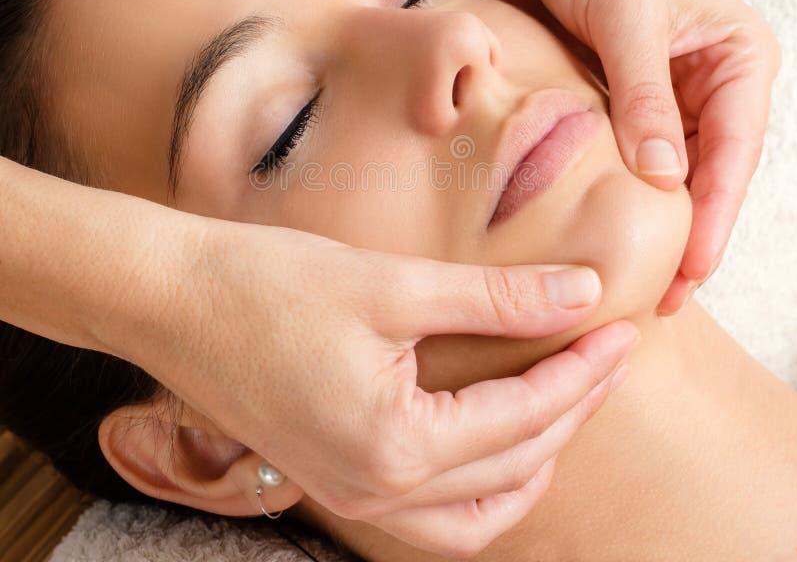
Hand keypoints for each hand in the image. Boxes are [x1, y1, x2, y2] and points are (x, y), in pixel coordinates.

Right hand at [135, 219, 637, 556]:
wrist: (172, 299)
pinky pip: (432, 515)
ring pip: (477, 511)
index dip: (582, 369)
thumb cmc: (268, 283)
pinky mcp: (333, 476)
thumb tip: (580, 291)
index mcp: (394, 445)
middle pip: (511, 463)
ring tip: (567, 401)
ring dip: (533, 460)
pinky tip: (496, 442)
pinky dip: (481, 486)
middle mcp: (375, 490)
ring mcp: (350, 494)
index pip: (525, 416)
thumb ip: (494, 297)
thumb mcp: (391, 283)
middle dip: (571, 407)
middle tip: (607, 353)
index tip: (622, 328)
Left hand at [445, 0, 780, 315]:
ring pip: (647, 169)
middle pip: (695, 172)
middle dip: (675, 232)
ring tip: (614, 274)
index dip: (711, 219)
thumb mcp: (628, 13)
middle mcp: (693, 75)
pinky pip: (600, 151)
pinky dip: (593, 188)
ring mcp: (639, 86)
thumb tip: (666, 182)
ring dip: (632, 218)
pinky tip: (578, 226)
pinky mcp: (590, 90)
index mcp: (731, 54)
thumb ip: (646, 98)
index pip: (733, 153)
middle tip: (650, 297)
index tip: (686, 276)